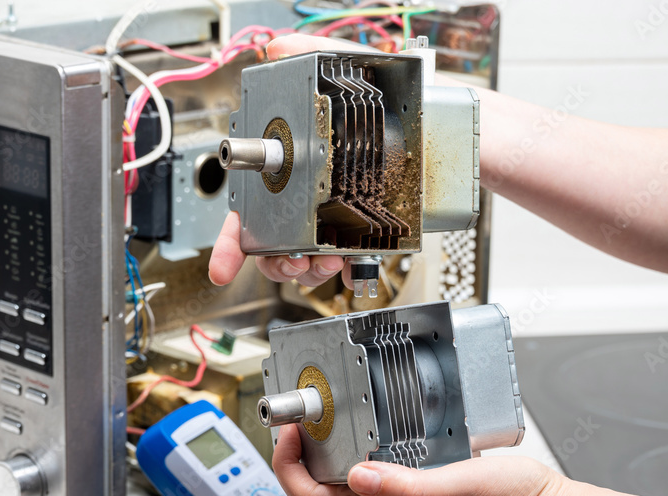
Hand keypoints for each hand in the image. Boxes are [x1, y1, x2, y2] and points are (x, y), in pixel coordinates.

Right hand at [208, 35, 375, 287]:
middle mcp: (303, 201)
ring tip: (326, 261)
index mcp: (287, 172)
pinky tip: (351, 266)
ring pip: (304, 262)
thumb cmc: (390, 98)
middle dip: (276, 263)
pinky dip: (345, 272)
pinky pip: (346, 265)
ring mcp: (332, 221)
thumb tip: (277, 50)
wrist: (444, 125)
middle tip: (291, 261)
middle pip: (270, 247)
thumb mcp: (348, 69)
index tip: (223, 266)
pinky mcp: (363, 234)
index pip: (247, 210)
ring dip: (309, 271)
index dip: (230, 243)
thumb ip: (309, 55)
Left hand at [271, 423, 568, 495]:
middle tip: (301, 418)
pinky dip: (358, 449)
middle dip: (298, 456)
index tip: (292, 430)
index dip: (289, 467)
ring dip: (324, 452)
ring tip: (326, 416)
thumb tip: (359, 477)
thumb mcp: (459, 486)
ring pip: (343, 482)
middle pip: (319, 491)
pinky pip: (374, 473)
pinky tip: (373, 426)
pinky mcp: (420, 489)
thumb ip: (407, 486)